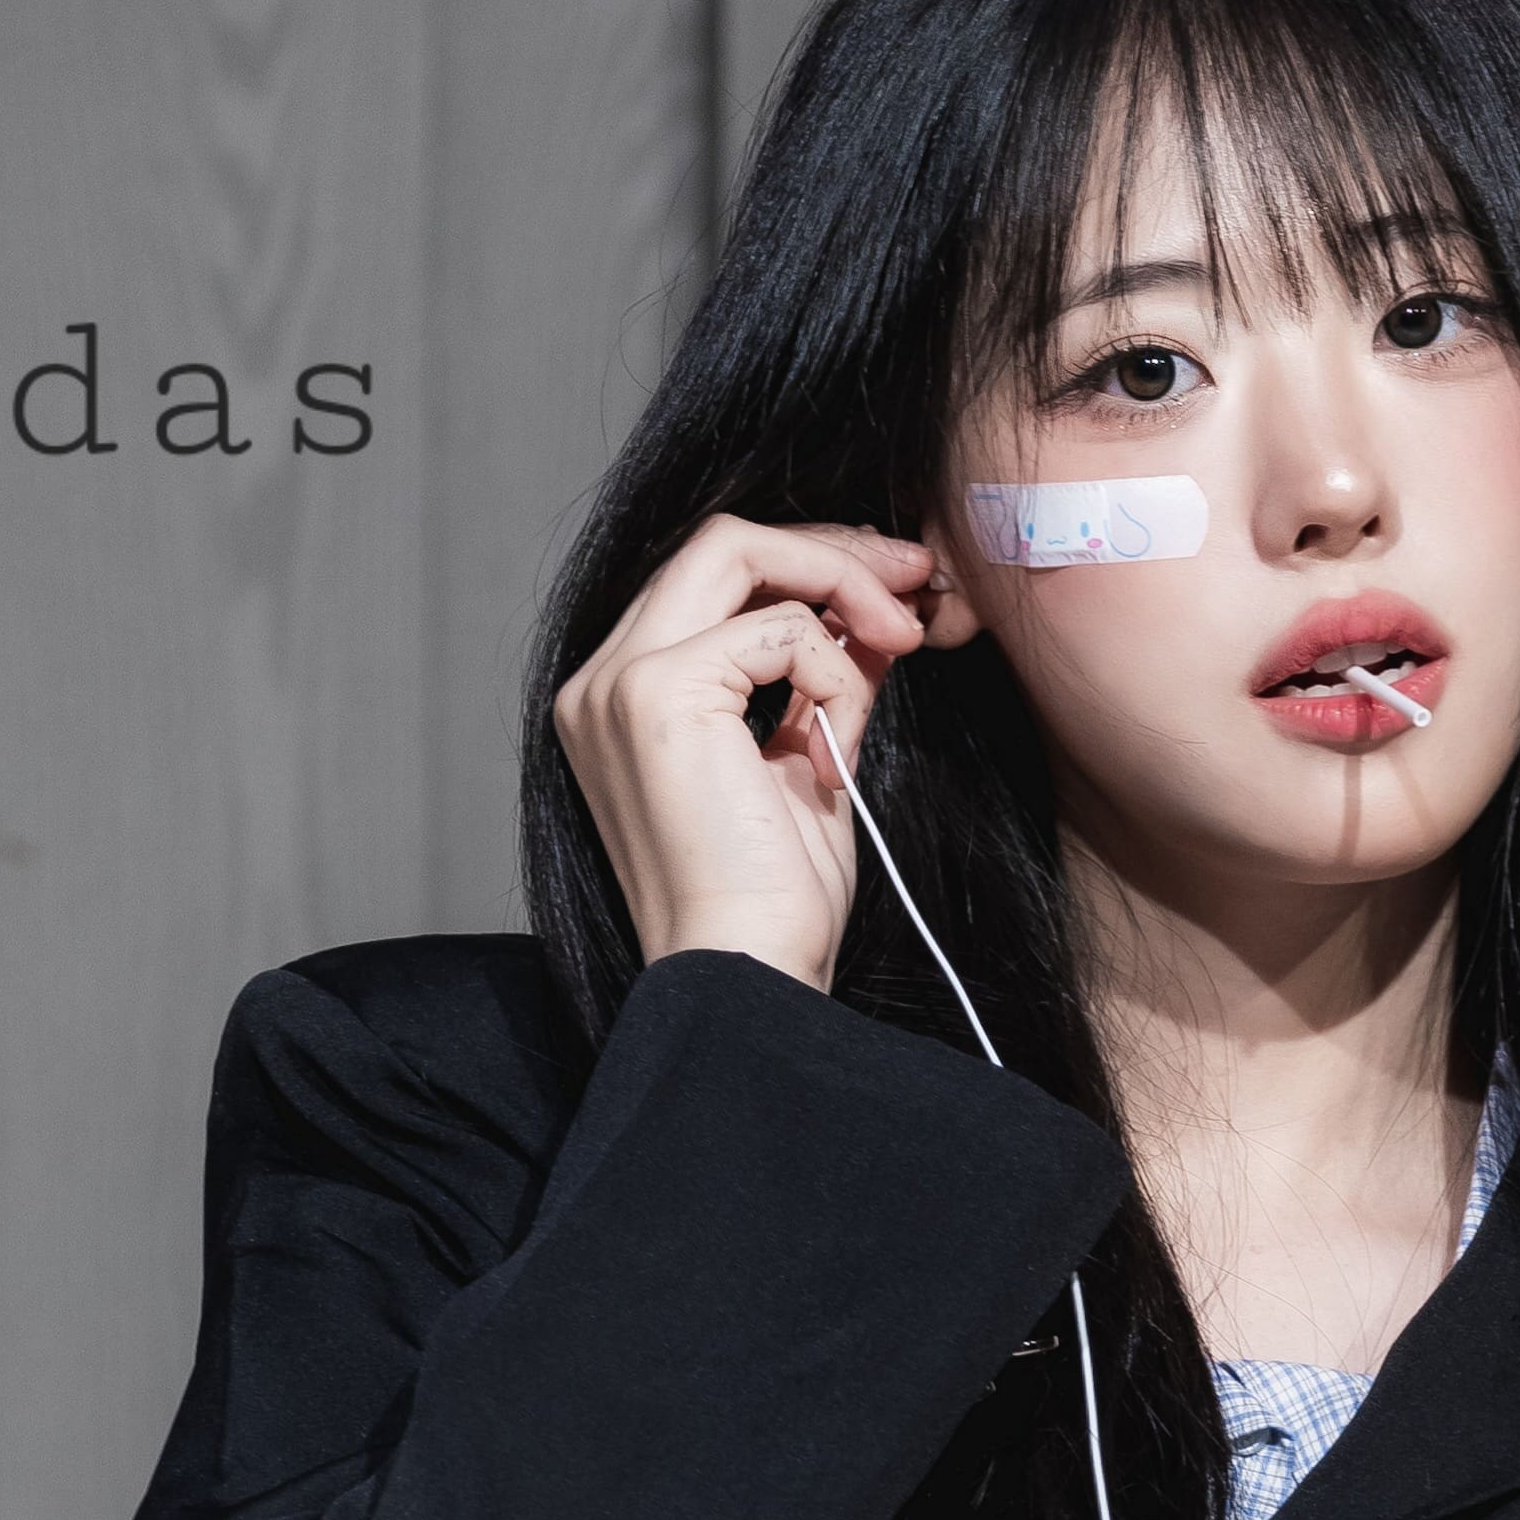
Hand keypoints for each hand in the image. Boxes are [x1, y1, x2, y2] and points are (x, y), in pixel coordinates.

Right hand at [551, 510, 965, 989]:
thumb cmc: (773, 903)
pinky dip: (834, 673)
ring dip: (842, 585)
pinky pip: (779, 627)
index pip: (712, 580)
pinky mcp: (658, 694)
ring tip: (905, 636)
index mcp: (624, 698)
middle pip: (720, 543)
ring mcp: (620, 683)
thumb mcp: (805, 763)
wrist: (748, 977)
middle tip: (917, 578)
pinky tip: (837, 747)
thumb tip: (870, 614)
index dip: (809, 568)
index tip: (892, 589)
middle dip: (833, 552)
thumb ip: (821, 682)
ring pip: (737, 549)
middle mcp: (602, 680)